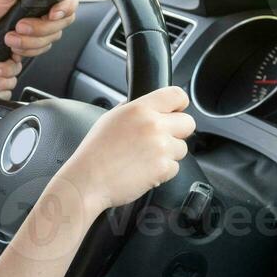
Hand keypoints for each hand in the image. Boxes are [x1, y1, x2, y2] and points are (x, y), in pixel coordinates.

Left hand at [0, 0, 80, 100]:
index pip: (68, 0)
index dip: (66, 8)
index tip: (54, 14)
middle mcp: (40, 9)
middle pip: (60, 24)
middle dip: (40, 30)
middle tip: (19, 26)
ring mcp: (34, 27)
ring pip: (49, 41)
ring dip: (30, 43)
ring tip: (9, 38)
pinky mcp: (26, 43)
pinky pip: (36, 52)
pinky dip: (25, 52)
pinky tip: (10, 48)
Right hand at [69, 86, 195, 212]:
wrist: (88, 180)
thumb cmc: (93, 153)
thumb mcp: (109, 119)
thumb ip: (130, 109)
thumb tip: (143, 107)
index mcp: (140, 109)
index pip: (177, 95)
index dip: (179, 105)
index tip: (176, 112)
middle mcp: (154, 125)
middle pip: (188, 123)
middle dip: (178, 132)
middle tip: (161, 140)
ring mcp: (161, 147)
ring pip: (182, 148)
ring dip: (169, 154)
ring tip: (146, 159)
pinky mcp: (163, 168)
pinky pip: (175, 168)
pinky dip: (162, 172)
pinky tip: (143, 171)